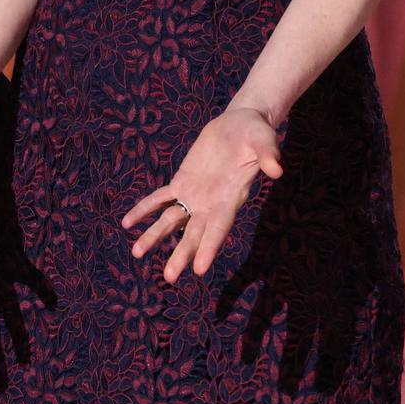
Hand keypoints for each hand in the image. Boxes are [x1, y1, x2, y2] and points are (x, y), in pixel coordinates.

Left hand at [122, 106, 283, 282]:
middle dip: (181, 254)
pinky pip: (160, 198)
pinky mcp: (183, 181)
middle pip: (194, 234)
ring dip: (155, 236)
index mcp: (232, 198)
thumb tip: (277, 170)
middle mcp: (212, 203)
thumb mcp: (264, 140)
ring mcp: (196, 194)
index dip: (209, 247)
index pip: (219, 227)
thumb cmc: (256, 134)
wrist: (240, 125)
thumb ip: (268, 155)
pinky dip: (144, 209)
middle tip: (168, 278)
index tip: (199, 269)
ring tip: (136, 254)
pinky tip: (127, 223)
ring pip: (172, 220)